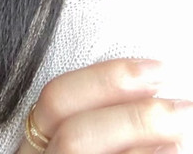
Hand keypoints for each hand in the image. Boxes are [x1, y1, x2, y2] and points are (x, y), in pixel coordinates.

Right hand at [14, 58, 192, 152]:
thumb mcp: (86, 148)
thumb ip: (103, 129)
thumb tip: (153, 95)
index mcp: (36, 150)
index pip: (55, 100)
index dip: (106, 78)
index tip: (156, 70)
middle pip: (75, 135)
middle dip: (132, 117)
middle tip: (180, 109)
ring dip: (142, 141)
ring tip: (181, 134)